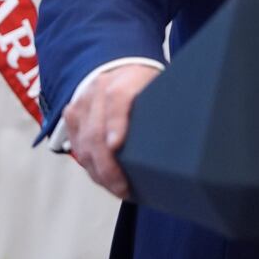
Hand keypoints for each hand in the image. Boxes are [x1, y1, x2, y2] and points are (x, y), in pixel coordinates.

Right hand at [64, 64, 160, 198]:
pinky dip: (91, 167)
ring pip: (84, 145)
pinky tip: (106, 180)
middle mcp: (99, 89)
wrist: (119, 68)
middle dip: (108, 166)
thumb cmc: (145, 83)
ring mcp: (82, 103)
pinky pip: (77, 147)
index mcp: (126, 79)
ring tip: (119, 190)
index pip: (118, 99)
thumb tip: (186, 133)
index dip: (116, 124)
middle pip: (96, 131)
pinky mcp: (72, 116)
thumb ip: (167, 104)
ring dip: (99, 172)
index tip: (117, 145)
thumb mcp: (160, 86)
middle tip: (124, 188)